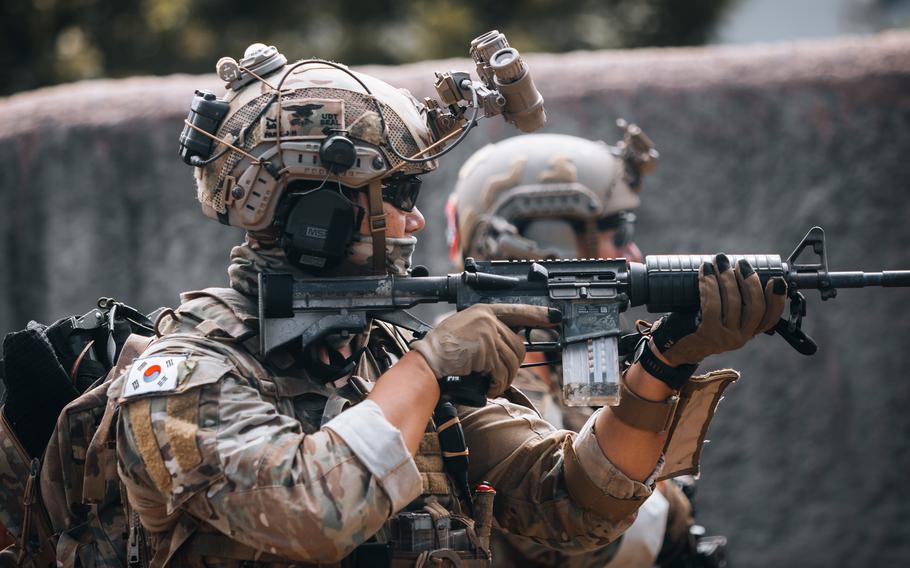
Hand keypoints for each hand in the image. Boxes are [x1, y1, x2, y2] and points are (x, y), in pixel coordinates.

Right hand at [410, 303, 558, 398]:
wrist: (428, 361)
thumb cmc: (442, 350)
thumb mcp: (466, 330)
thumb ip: (488, 331)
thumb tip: (511, 345)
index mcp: (484, 311)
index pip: (518, 310)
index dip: (538, 314)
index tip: (555, 317)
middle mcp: (488, 319)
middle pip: (518, 344)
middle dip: (512, 366)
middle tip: (498, 377)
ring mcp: (487, 333)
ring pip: (512, 360)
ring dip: (504, 378)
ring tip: (490, 384)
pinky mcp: (486, 350)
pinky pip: (502, 371)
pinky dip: (497, 384)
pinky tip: (488, 388)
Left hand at [650, 254, 786, 365]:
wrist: (673, 347)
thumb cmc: (696, 324)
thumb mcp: (721, 317)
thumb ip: (733, 303)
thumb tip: (736, 269)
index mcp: (747, 332)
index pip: (770, 318)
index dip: (777, 299)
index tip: (776, 280)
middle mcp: (741, 338)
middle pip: (756, 307)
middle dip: (750, 281)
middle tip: (741, 263)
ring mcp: (725, 337)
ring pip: (734, 303)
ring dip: (727, 278)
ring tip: (719, 261)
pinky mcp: (708, 333)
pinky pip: (713, 304)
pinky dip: (710, 284)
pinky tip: (706, 271)